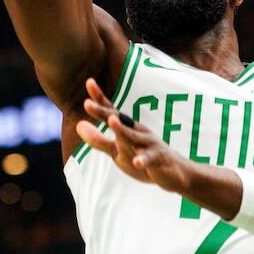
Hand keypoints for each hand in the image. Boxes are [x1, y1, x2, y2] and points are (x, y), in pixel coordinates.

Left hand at [74, 77, 194, 193]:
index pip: (111, 111)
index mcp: (128, 128)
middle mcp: (138, 131)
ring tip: (112, 121)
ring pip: (134, 137)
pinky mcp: (158, 159)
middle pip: (119, 120)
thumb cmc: (143, 155)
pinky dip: (143, 159)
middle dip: (103, 112)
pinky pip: (149, 159)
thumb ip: (98, 140)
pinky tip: (137, 161)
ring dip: (122, 129)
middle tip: (87, 103)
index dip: (99, 99)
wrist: (175, 172)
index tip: (89, 82)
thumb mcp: (118, 149)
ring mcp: (149, 144)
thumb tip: (77, 125)